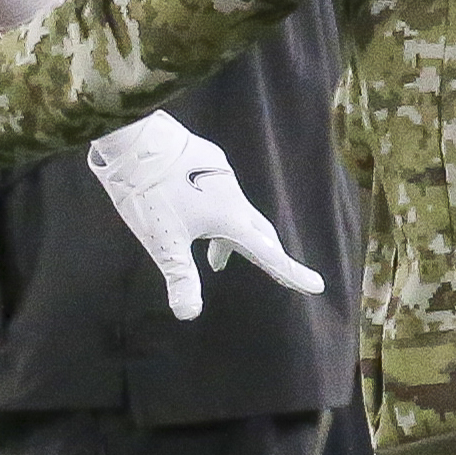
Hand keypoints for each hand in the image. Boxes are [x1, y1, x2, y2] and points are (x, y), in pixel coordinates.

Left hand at [86, 112, 324, 320]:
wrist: (137, 139)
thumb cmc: (150, 193)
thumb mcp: (164, 242)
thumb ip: (180, 276)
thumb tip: (189, 315)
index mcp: (230, 220)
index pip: (268, 255)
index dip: (292, 274)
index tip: (318, 287)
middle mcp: (234, 198)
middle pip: (260, 234)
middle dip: (268, 257)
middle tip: (278, 276)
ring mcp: (221, 177)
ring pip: (237, 214)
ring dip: (231, 240)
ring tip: (214, 262)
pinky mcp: (205, 162)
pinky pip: (219, 195)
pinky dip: (215, 215)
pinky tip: (193, 215)